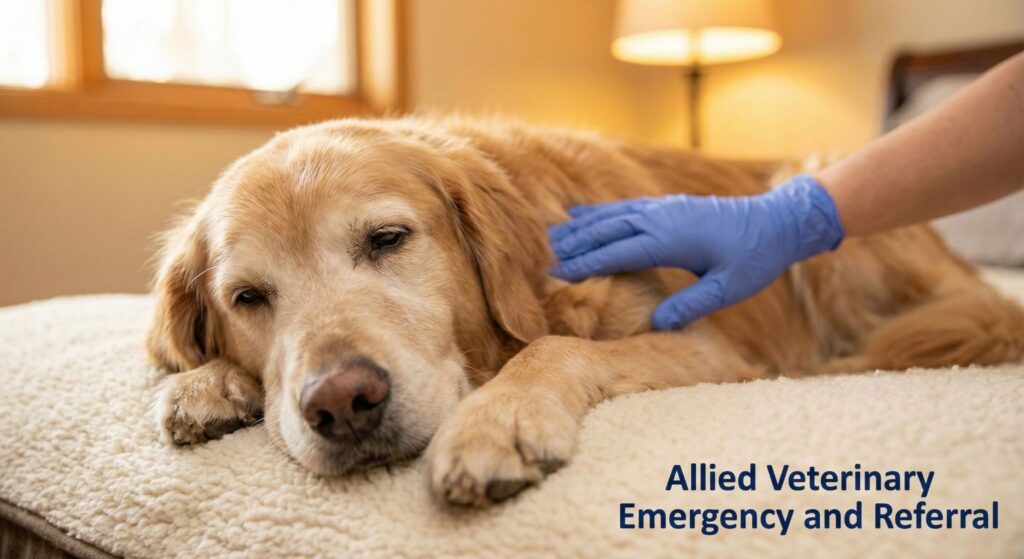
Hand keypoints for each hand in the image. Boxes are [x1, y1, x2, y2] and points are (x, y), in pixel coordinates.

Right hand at [548, 175, 844, 329]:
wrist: (777, 221)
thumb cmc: (755, 258)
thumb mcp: (729, 288)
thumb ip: (694, 304)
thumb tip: (660, 325)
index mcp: (671, 239)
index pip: (616, 252)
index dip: (584, 263)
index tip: (556, 274)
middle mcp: (660, 218)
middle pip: (605, 231)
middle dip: (571, 245)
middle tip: (539, 261)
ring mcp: (661, 208)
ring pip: (609, 216)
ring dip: (578, 227)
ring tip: (548, 239)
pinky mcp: (665, 205)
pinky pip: (621, 207)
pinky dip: (596, 212)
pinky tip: (577, 214)